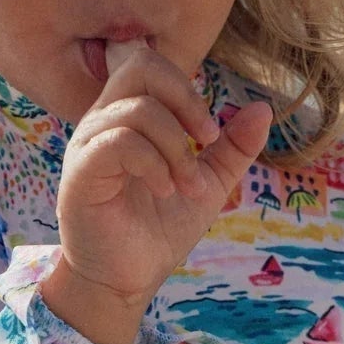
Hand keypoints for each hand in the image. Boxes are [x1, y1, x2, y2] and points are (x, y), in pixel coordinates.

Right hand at [55, 39, 273, 307]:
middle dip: (185, 100)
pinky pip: (119, 142)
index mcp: (128, 117)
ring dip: (176, 148)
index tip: (211, 135)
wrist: (127, 279)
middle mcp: (103, 121)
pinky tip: (165, 191)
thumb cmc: (158, 230)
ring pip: (137, 109)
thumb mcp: (208, 184)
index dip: (188, 90)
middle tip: (206, 141)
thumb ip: (232, 148)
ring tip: (186, 185)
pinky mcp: (81, 172)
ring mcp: (89, 144)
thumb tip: (262, 108)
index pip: (152, 65)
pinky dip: (154, 164)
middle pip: (140, 66)